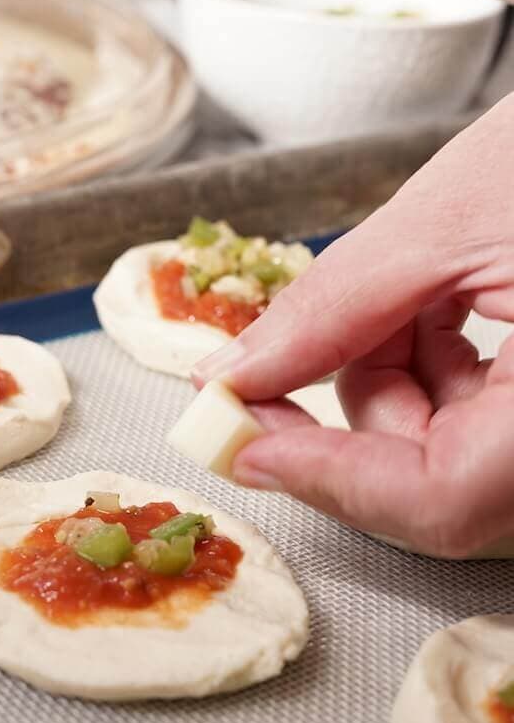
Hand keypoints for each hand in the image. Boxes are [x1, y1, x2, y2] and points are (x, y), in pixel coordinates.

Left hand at [193, 95, 513, 557]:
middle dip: (352, 414)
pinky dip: (436, 369)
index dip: (327, 478)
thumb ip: (333, 309)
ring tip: (402, 290)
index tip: (241, 436)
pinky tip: (433, 306)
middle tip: (281, 358)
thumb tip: (234, 375)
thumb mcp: (445, 223)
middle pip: (441, 482)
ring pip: (456, 453)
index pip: (442, 499)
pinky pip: (488, 420)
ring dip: (395, 379)